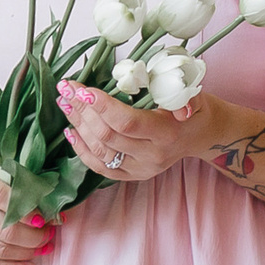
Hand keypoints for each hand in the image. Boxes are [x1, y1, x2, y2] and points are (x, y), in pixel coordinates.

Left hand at [56, 81, 215, 182]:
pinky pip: (100, 167)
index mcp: (167, 134)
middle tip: (66, 88)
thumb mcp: (193, 95)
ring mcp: (140, 169)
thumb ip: (184, 95)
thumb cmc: (193, 107)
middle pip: (108, 136)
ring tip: (65, 102)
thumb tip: (180, 108)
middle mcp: (152, 156)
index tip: (82, 88)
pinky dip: (82, 149)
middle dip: (83, 110)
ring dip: (78, 126)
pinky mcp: (132, 175)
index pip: (127, 123)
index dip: (102, 106)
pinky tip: (70, 130)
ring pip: (100, 151)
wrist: (200, 134)